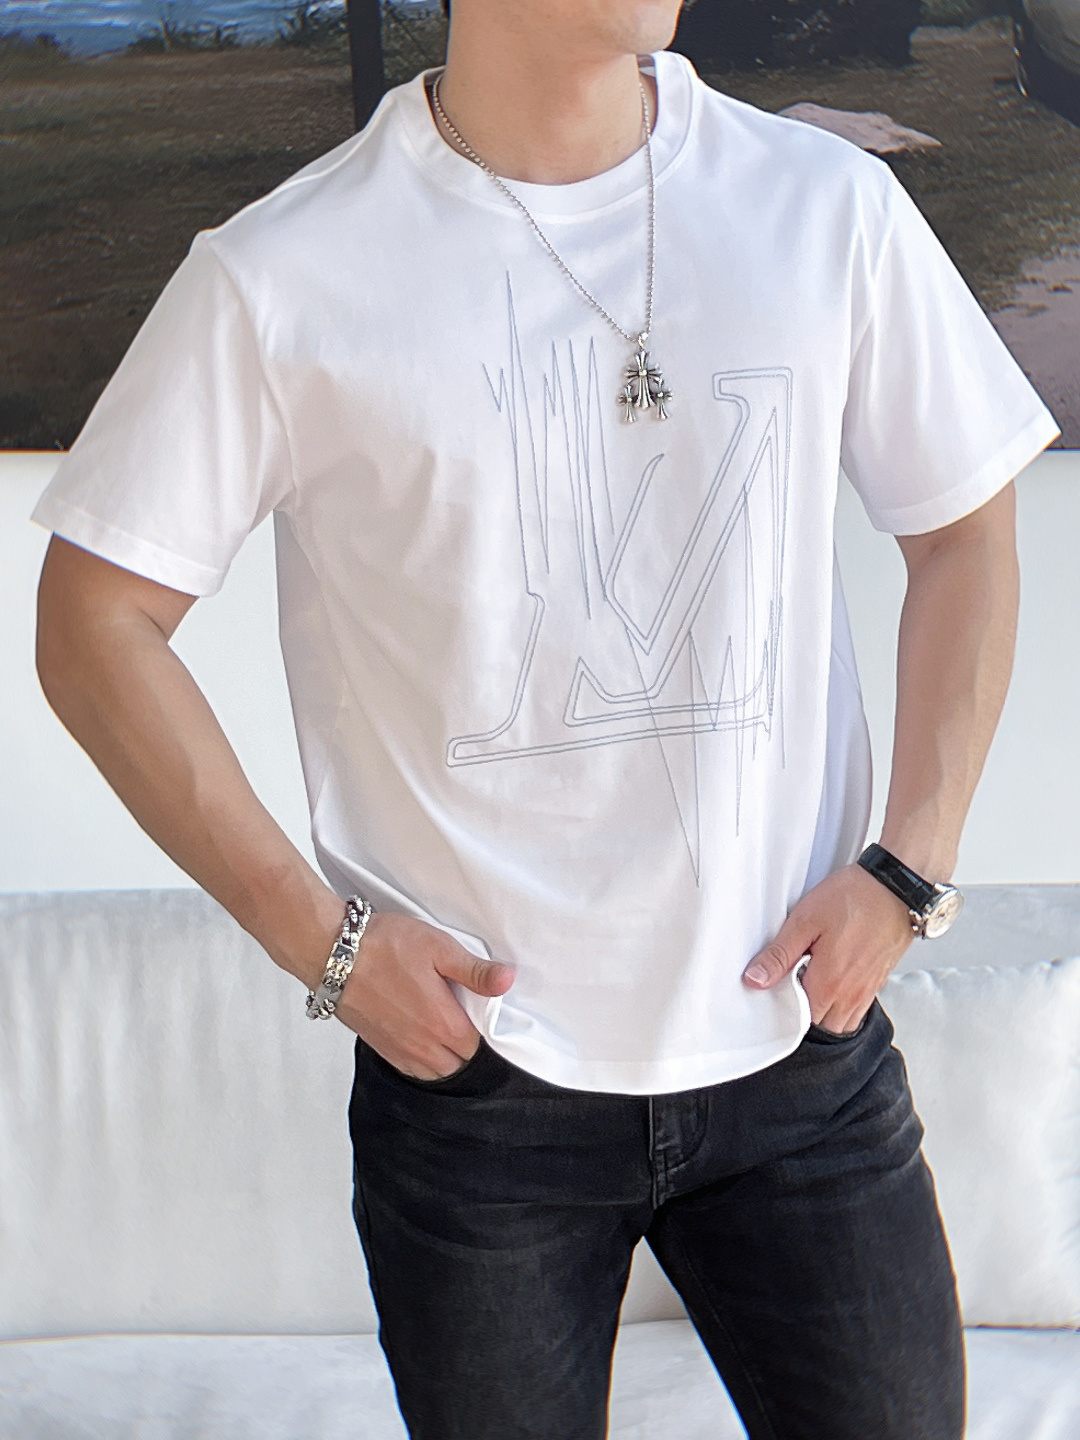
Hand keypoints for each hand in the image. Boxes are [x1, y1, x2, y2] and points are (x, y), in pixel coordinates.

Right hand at [332, 913, 514, 1079]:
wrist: (334, 954)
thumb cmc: (385, 946)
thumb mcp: (439, 948)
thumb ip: (475, 971)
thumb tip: (508, 981)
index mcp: (445, 1025)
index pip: (479, 1044)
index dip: (481, 1027)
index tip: (476, 1008)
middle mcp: (424, 1048)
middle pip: (459, 1063)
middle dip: (464, 1044)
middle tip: (458, 1013)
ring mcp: (400, 1052)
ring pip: (436, 1072)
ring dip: (444, 1056)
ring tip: (440, 1025)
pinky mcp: (380, 1049)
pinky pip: (411, 1070)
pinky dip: (422, 1060)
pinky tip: (420, 1035)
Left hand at [741, 864, 915, 1033]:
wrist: (896, 887)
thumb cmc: (854, 898)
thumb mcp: (805, 921)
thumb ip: (779, 955)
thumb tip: (755, 979)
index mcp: (830, 984)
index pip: (801, 1020)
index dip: (785, 1010)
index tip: (776, 990)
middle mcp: (851, 994)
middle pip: (822, 1027)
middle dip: (806, 1014)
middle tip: (794, 985)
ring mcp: (868, 990)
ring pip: (842, 1022)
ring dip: (825, 1012)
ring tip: (813, 983)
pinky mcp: (879, 981)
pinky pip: (858, 1009)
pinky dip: (843, 1004)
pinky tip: (833, 979)